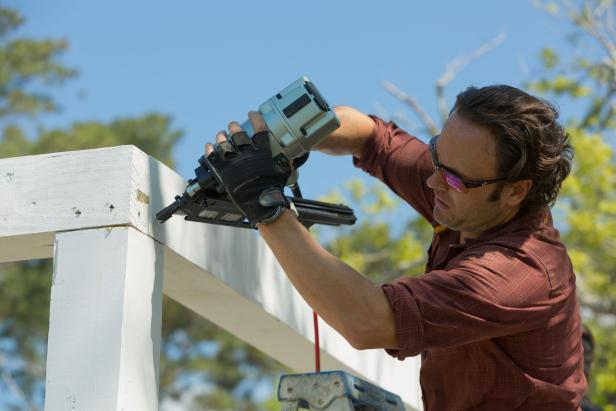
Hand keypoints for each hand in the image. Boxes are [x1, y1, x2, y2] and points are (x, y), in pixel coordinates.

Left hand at [205, 111, 290, 226]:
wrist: (262, 204)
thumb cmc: (273, 189)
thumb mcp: (283, 173)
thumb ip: (286, 163)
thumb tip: (293, 160)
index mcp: (262, 152)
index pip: (259, 130)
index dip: (255, 119)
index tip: (252, 113)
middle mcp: (247, 154)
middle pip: (238, 134)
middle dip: (234, 127)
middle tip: (233, 125)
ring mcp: (234, 162)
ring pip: (224, 143)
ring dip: (221, 136)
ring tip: (220, 134)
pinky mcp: (223, 172)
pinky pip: (213, 157)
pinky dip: (210, 150)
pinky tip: (209, 145)